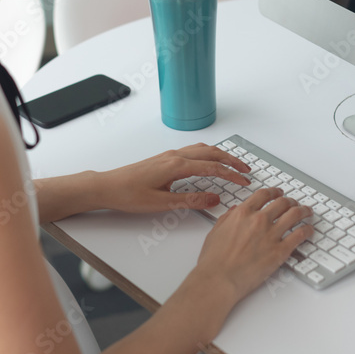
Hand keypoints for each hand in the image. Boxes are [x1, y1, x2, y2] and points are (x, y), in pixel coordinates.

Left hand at [101, 144, 250, 213]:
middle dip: (231, 160)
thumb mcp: (162, 204)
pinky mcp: (165, 158)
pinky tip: (209, 162)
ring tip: (233, 164)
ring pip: (202, 149)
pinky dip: (208, 154)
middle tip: (247, 170)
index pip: (212, 167)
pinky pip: (193, 151)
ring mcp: (169, 155)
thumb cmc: (129, 195)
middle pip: (211, 153)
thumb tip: (214, 199)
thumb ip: (190, 201)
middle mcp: (175, 156)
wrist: (107, 186)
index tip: (245, 181)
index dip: (231, 174)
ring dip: (220, 155)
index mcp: (176, 166)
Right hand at [195, 188, 313, 301]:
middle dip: (290, 201)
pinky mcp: (280, 251)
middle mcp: (259, 220)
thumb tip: (235, 211)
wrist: (219, 279)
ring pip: (295, 214)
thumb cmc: (214, 260)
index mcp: (243, 213)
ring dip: (303, 211)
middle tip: (294, 203)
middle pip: (282, 202)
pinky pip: (300, 235)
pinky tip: (309, 230)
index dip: (274, 191)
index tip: (278, 193)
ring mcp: (271, 235)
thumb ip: (228, 218)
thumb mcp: (216, 231)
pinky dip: (308, 230)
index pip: (264, 195)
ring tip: (307, 212)